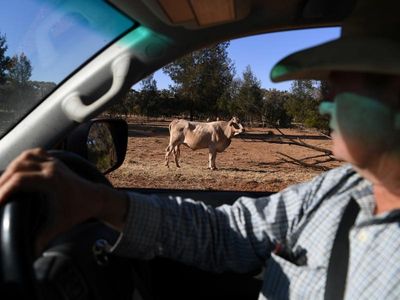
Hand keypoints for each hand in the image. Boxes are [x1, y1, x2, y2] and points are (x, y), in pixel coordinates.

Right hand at [0, 148, 127, 253]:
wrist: (95, 198)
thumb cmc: (77, 211)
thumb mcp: (58, 225)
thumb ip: (42, 238)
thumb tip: (30, 253)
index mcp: (51, 181)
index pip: (20, 180)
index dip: (3, 190)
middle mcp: (51, 167)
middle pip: (18, 167)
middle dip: (2, 180)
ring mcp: (53, 162)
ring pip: (25, 156)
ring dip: (11, 167)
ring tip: (1, 182)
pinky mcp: (54, 160)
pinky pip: (35, 152)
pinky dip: (23, 158)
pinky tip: (16, 168)